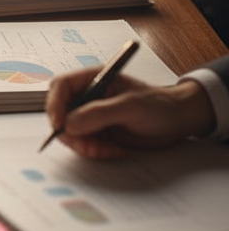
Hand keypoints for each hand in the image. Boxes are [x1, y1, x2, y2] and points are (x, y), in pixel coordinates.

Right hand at [45, 69, 216, 159]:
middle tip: (86, 145)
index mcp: (92, 79)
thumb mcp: (130, 107)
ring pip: (71, 132)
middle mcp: (88, 95)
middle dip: (71, 132)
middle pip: (61, 112)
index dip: (54, 104)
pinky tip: (114, 150)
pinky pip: (84, 144)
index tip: (58, 125)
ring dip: (85, 145)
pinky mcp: (98, 131)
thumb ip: (99, 114)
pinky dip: (95, 151)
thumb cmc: (159, 105)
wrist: (178, 122)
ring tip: (107, 150)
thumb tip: (69, 124)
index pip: (61, 86)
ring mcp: (92, 115)